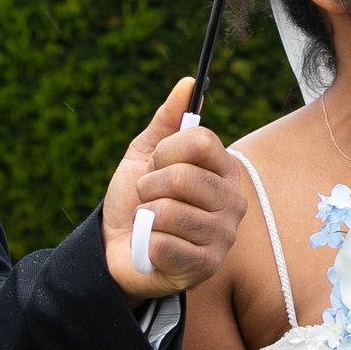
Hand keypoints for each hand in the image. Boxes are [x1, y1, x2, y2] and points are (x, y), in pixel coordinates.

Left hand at [103, 78, 245, 300]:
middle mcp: (233, 201)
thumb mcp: (145, 156)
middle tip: (149, 198)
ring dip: (145, 216)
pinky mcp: (207, 266)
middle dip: (148, 186)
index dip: (165, 151)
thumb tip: (188, 83)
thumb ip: (167, 121)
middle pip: (183, 177)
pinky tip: (153, 247)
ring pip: (169, 212)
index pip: (201, 141)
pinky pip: (164, 244)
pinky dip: (146, 243)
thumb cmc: (137, 201)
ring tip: (150, 224)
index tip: (156, 165)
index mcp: (223, 170)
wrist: (117, 248)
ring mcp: (223, 235)